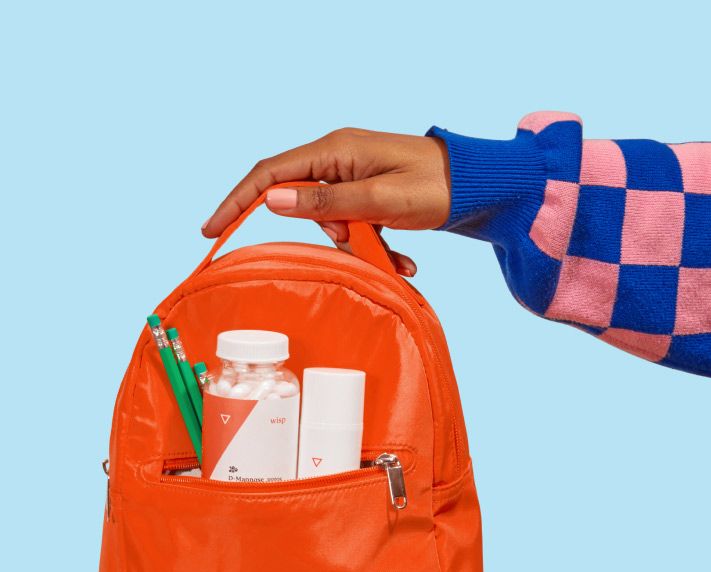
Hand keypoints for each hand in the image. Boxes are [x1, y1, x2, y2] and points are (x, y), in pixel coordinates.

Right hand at [202, 128, 450, 276]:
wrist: (478, 186)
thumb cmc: (434, 186)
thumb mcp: (379, 199)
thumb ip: (325, 202)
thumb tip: (271, 200)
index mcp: (335, 151)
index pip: (270, 174)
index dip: (237, 201)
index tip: (210, 230)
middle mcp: (339, 158)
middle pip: (303, 201)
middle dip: (328, 234)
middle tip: (360, 245)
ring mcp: (354, 175)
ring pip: (332, 219)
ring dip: (358, 245)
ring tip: (399, 258)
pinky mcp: (369, 192)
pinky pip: (355, 223)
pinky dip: (374, 245)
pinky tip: (404, 261)